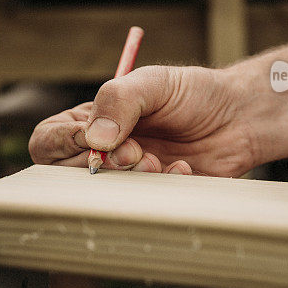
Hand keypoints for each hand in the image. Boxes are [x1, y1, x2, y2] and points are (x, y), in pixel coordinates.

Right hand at [28, 65, 257, 175]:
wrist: (239, 117)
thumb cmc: (193, 93)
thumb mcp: (153, 83)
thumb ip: (118, 100)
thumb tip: (95, 139)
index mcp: (91, 120)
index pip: (48, 141)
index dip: (62, 143)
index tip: (93, 136)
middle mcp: (102, 151)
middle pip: (68, 174)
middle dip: (101, 165)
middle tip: (134, 151)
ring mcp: (126, 176)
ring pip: (103, 194)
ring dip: (130, 179)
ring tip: (157, 161)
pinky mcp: (153, 196)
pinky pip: (140, 205)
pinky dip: (161, 187)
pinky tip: (181, 168)